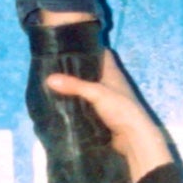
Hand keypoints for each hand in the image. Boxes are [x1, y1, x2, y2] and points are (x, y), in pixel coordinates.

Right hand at [46, 51, 175, 182]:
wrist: (133, 139)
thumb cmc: (120, 109)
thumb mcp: (96, 93)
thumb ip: (74, 85)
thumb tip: (48, 78)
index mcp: (112, 72)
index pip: (100, 52)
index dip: (87, 46)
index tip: (68, 44)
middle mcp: (110, 82)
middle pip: (91, 70)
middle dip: (75, 68)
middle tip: (53, 63)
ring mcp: (106, 98)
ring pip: (87, 87)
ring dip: (74, 86)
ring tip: (53, 79)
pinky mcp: (102, 113)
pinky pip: (85, 103)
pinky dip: (76, 101)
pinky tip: (61, 99)